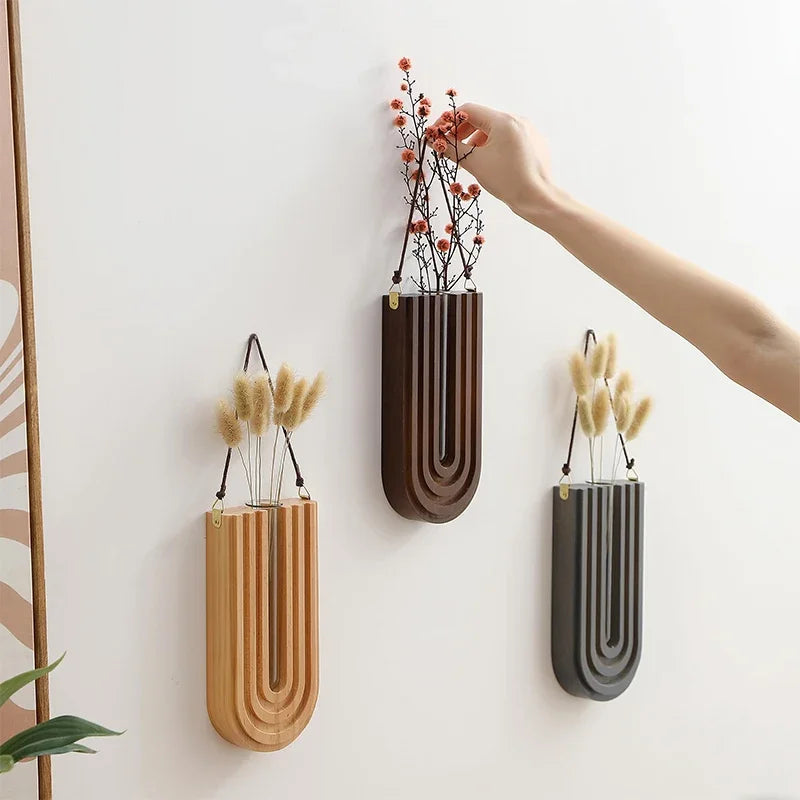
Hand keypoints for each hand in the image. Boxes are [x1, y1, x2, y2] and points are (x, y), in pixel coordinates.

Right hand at [437, 103, 562, 223]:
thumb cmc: (508, 181)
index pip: (469, 110)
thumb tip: (435, 140)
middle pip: (482, 119)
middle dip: (463, 132)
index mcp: (503, 120)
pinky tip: (490, 163)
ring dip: (478, 140)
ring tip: (470, 159)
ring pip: (496, 130)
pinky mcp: (534, 143)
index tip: (438, 133)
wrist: (538, 199)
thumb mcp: (475, 163)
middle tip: (451, 147)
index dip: (449, 121)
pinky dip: (495, 146)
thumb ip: (452, 148)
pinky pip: (509, 139)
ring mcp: (528, 131)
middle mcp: (518, 120)